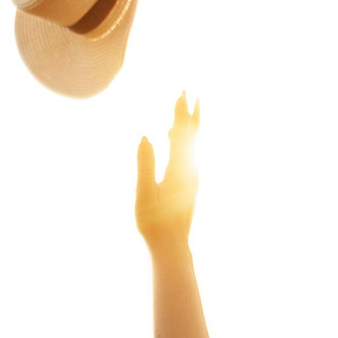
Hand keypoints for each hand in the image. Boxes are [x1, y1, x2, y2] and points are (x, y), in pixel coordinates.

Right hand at [134, 92, 199, 252]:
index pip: (181, 134)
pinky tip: (175, 138)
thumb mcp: (145, 192)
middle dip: (189, 113)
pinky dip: (185, 140)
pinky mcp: (189, 184)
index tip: (182, 93)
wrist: (172, 245)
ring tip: (186, 110)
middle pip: (192, 135)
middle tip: (190, 93)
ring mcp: (192, 177)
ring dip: (189, 125)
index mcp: (178, 169)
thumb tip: (146, 136)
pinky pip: (188, 154)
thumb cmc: (154, 222)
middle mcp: (190, 170)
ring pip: (192, 145)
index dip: (180, 113)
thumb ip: (145, 163)